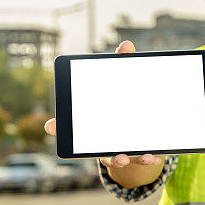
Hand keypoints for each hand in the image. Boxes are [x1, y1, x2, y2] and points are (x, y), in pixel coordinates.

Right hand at [43, 40, 162, 171]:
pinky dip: (147, 159)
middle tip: (116, 154)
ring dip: (124, 158)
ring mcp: (116, 147)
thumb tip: (126, 45)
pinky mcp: (133, 153)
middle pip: (94, 146)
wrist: (137, 124)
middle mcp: (99, 138)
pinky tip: (155, 157)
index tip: (50, 126)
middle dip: (103, 151)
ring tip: (133, 156)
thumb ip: (123, 65)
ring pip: (117, 156)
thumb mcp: (124, 80)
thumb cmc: (122, 99)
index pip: (70, 123)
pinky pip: (139, 159)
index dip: (57, 125)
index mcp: (91, 121)